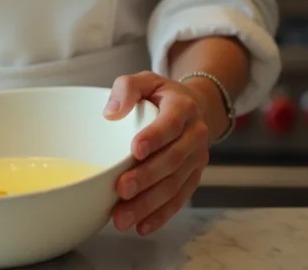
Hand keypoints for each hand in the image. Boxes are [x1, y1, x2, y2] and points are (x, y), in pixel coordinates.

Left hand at [103, 72, 210, 234]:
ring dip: (149, 204)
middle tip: (122, 189)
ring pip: (175, 185)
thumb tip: (111, 112)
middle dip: (147, 177)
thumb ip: (127, 87)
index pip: (171, 123)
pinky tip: (141, 226)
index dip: (155, 137)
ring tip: (122, 218)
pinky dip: (161, 215)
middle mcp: (195, 135)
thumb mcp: (146, 80)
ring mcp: (196, 159)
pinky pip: (179, 199)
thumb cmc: (161, 95)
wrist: (194, 107)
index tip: (135, 150)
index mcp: (183, 108)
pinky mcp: (193, 177)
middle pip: (173, 160)